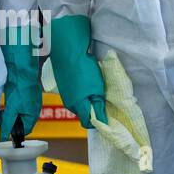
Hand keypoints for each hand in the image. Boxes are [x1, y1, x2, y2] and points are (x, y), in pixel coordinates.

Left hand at [0, 31, 41, 140]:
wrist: (21, 71)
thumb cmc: (21, 88)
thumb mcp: (12, 109)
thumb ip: (7, 122)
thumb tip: (3, 135)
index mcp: (33, 114)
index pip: (25, 129)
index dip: (14, 131)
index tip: (5, 130)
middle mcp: (33, 109)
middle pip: (21, 122)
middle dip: (11, 121)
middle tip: (1, 118)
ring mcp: (29, 102)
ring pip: (18, 113)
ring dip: (10, 114)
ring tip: (2, 111)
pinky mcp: (23, 95)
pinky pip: (17, 105)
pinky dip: (10, 106)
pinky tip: (5, 104)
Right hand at [48, 14, 106, 128]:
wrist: (68, 51)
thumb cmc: (83, 70)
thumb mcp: (97, 90)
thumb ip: (99, 107)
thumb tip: (103, 121)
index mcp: (77, 106)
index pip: (88, 123)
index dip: (99, 120)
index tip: (108, 113)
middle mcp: (69, 103)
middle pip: (84, 112)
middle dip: (95, 108)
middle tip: (105, 98)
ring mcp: (66, 94)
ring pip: (81, 103)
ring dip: (90, 98)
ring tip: (98, 87)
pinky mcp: (65, 85)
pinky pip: (76, 94)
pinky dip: (84, 91)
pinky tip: (89, 80)